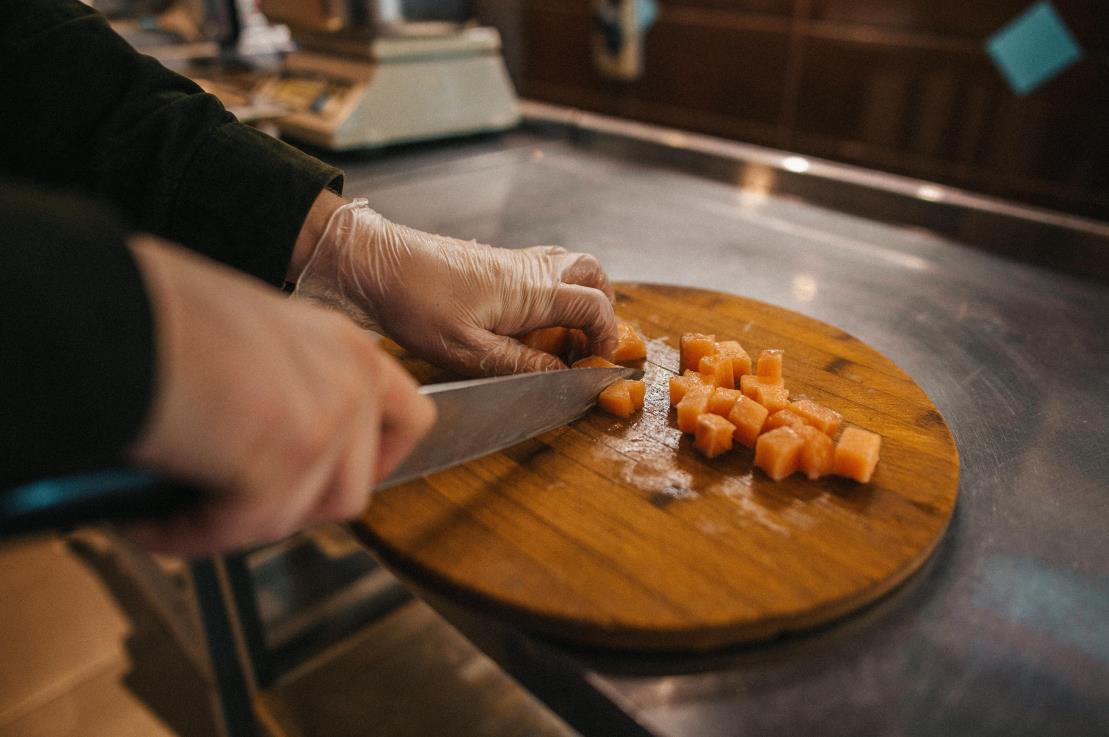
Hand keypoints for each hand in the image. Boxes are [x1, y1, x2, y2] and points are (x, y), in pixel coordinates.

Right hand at [123, 235, 434, 555]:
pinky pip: (251, 526)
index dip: (373, 464)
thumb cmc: (149, 316)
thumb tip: (258, 441)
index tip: (326, 485)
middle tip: (231, 506)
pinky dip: (195, 534)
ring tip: (183, 510)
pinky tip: (152, 518)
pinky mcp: (291, 454)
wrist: (106, 310)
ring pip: (304, 514)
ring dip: (241, 525)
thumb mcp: (245, 341)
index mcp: (342, 343)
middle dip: (289, 507)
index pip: (408, 417)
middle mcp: (350, 375)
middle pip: (355, 485)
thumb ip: (279, 388)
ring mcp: (328, 414)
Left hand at [292, 198, 617, 375]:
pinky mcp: (494, 262)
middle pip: (592, 275)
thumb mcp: (467, 351)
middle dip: (604, 308)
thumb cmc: (416, 303)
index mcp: (532, 290)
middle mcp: (530, 269)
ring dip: (580, 295)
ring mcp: (513, 261)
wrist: (376, 263)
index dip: (606, 338)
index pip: (594, 307)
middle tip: (590, 344)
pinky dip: (554, 290)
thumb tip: (561, 376)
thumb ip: (520, 364)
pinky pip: (543, 268)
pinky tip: (530, 319)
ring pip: (569, 266)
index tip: (595, 366)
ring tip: (565, 333)